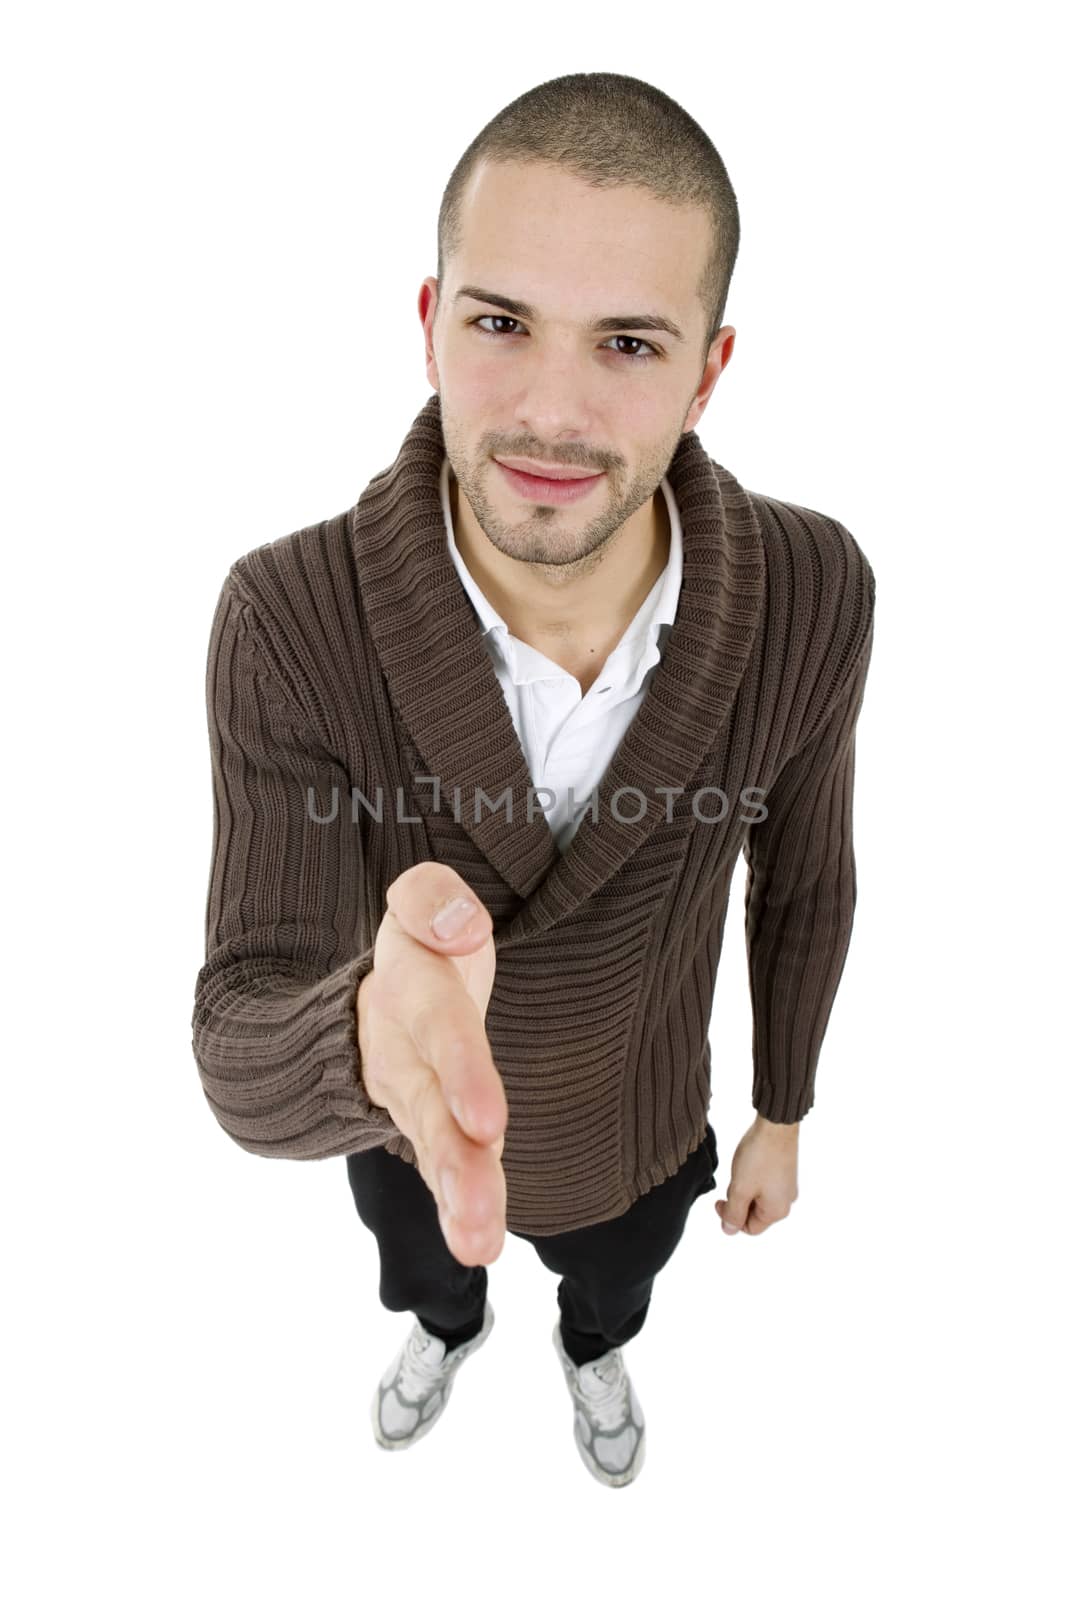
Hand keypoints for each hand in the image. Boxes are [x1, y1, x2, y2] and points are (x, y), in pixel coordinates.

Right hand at [356, 863, 507, 1268]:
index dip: (462, 1070)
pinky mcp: (429, 1131)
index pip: (441, 1026)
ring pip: (436, 1150)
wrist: (381, 991)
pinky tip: (476, 1245)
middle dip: (455, 1158)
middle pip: (431, 1108)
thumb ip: (433, 900)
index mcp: (413, 988)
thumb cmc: (424, 942)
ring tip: (479, 1244)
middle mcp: (405, 1053)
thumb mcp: (420, 900)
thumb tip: (462, 928)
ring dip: (459, 1196)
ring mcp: (413, 1099)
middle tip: (480, 1207)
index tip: (489, 1124)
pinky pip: (444, 1171)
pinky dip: (459, 1211)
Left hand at [714, 1114, 798, 1235]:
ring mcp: (787, 1186)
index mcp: (777, 1211)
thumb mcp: (740, 1189)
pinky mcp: (785, 1172)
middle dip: (738, 1201)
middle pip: (754, 1213)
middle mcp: (786, 1202)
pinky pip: (765, 1185)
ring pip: (758, 1198)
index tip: (719, 1200)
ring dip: (744, 1189)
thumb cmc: (759, 1157)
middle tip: (731, 1182)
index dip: (730, 1218)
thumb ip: (733, 1213)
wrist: (776, 1125)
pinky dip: (752, 1179)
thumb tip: (729, 1231)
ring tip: (740, 1170)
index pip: (749, 1228)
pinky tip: (748, 1164)